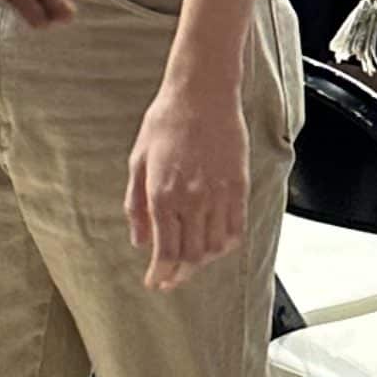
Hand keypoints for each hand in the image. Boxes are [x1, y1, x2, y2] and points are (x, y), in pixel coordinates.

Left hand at [128, 71, 247, 290]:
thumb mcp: (138, 161)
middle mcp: (192, 200)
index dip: (161, 273)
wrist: (202, 94)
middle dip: (179, 274)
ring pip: (214, 247)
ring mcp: (219, 195)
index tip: (155, 282)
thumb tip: (139, 240)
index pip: (165, 251)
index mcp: (163, 195)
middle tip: (170, 280)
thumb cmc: (166, 121)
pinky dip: (225, 245)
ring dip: (202, 262)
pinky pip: (236, 229)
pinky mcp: (239, 187)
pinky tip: (215, 246)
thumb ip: (136, 205)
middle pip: (191, 256)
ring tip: (190, 263)